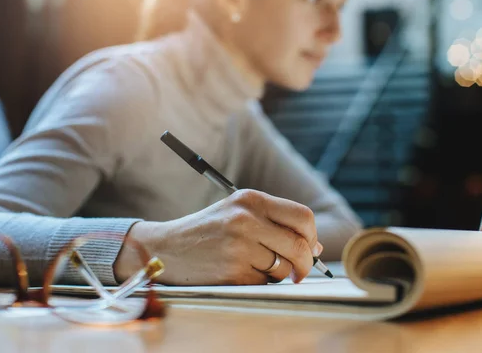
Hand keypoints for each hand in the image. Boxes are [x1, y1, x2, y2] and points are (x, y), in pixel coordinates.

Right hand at [114, 189, 323, 284]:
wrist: (165, 247)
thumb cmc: (208, 230)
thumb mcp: (239, 212)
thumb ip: (276, 224)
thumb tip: (316, 247)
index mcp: (250, 199)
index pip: (303, 216)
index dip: (312, 236)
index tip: (310, 248)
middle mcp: (245, 219)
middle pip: (299, 245)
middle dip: (306, 263)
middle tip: (300, 271)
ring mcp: (238, 246)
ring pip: (284, 268)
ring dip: (280, 274)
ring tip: (258, 266)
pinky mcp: (231, 271)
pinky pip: (264, 282)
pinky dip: (260, 282)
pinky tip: (242, 273)